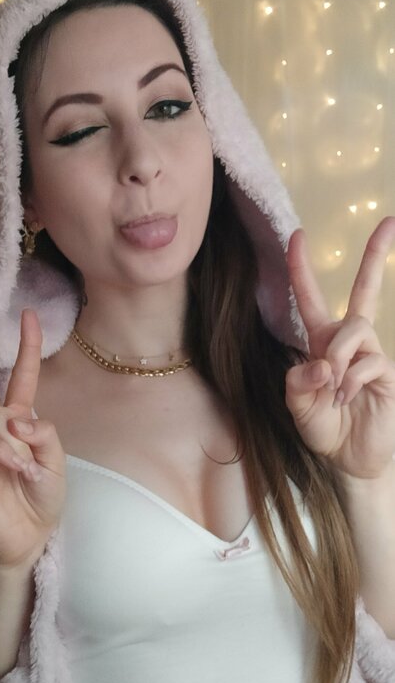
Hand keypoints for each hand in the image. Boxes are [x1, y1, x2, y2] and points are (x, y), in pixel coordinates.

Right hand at [0, 307, 65, 567]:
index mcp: (18, 422)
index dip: (26, 346)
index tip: (29, 315)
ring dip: (16, 442)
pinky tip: (16, 471)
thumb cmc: (41, 502)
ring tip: (27, 470)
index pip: (21, 377)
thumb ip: (45, 435)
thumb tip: (17, 417)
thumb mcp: (57, 464)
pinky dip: (5, 455)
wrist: (26, 541)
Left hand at [284, 216, 394, 480]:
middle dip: (374, 256)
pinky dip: (350, 381)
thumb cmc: (324, 427)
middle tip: (388, 222)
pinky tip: (346, 398)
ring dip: (337, 355)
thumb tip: (322, 363)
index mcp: (321, 343)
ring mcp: (371, 355)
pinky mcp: (387, 374)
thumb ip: (299, 382)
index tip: (297, 236)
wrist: (351, 460)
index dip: (301, 268)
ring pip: (354, 330)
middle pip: (363, 291)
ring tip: (332, 388)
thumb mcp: (297, 406)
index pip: (309, 299)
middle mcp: (348, 342)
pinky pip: (368, 362)